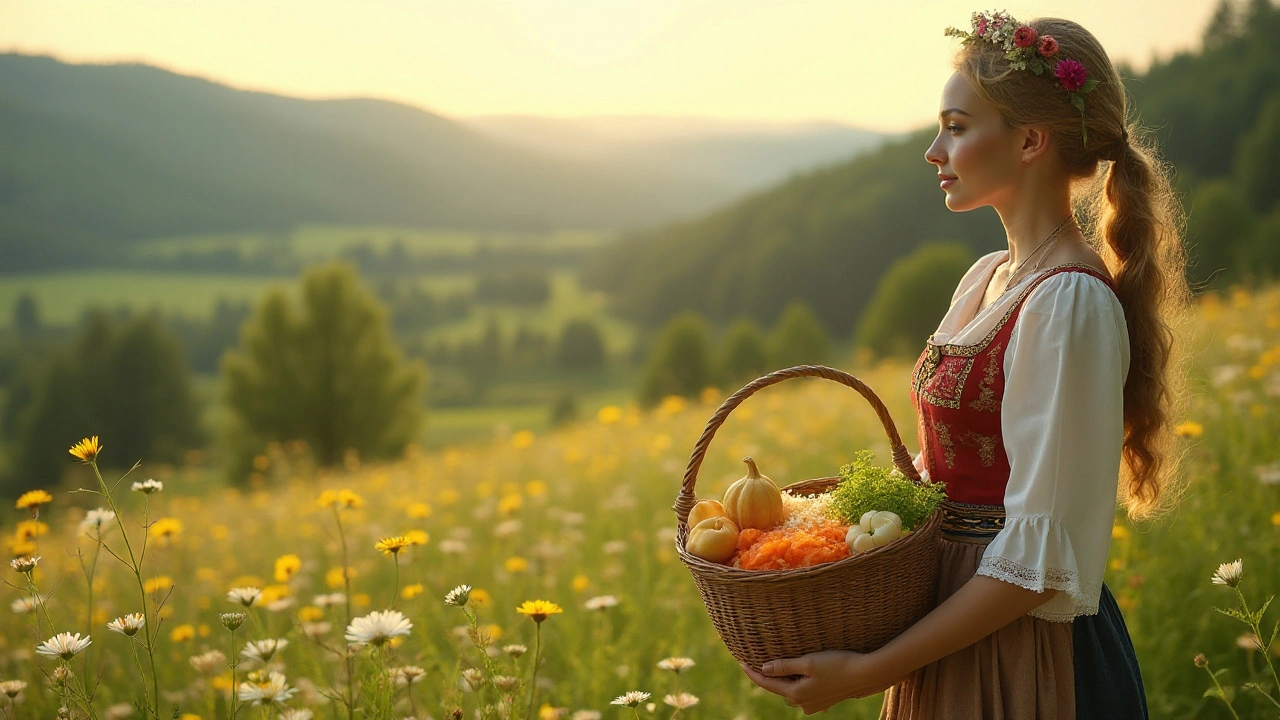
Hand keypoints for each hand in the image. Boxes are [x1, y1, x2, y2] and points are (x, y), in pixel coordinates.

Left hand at [739, 650, 904, 714]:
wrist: (865, 675)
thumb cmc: (837, 664)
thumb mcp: (808, 662)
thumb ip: (784, 666)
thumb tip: (763, 668)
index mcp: (796, 694)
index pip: (766, 683)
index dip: (752, 672)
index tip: (740, 660)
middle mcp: (803, 703)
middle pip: (778, 688)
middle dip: (767, 676)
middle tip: (754, 660)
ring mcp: (814, 705)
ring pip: (791, 691)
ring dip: (783, 680)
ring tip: (775, 665)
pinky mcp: (824, 701)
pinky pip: (803, 693)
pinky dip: (797, 683)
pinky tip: (798, 675)